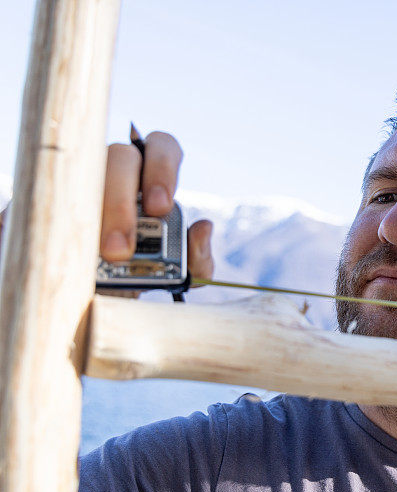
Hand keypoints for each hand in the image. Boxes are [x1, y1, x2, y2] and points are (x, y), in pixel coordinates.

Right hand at [0, 131, 213, 297]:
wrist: (95, 292)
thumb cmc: (141, 272)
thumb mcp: (177, 274)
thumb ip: (197, 258)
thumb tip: (203, 228)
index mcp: (152, 176)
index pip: (162, 146)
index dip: (163, 169)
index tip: (161, 208)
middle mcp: (116, 168)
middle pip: (120, 157)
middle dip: (121, 202)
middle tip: (122, 249)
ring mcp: (79, 176)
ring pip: (81, 174)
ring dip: (89, 215)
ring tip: (97, 256)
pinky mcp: (45, 196)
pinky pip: (45, 194)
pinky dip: (55, 218)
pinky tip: (63, 243)